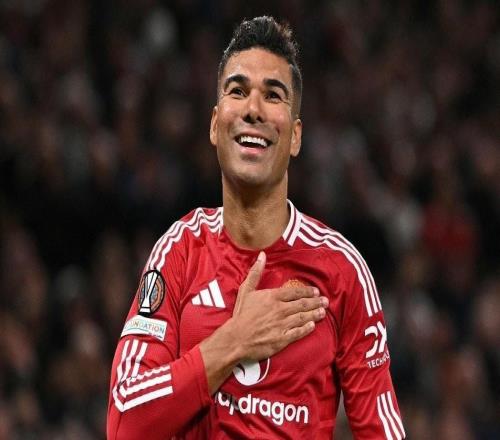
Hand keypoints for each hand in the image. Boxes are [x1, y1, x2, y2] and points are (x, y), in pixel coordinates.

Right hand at [200, 251, 327, 393]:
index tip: (315, 291)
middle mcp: (280, 310)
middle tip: (325, 301)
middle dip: (316, 302)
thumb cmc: (241, 314)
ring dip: (314, 314)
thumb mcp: (246, 290)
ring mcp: (282, 325)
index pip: (295, 292)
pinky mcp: (282, 339)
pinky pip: (298, 332)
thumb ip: (256, 272)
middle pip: (302, 304)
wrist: (236, 338)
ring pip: (303, 317)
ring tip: (323, 312)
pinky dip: (307, 328)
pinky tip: (313, 325)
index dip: (307, 291)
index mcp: (273, 297)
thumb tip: (262, 255)